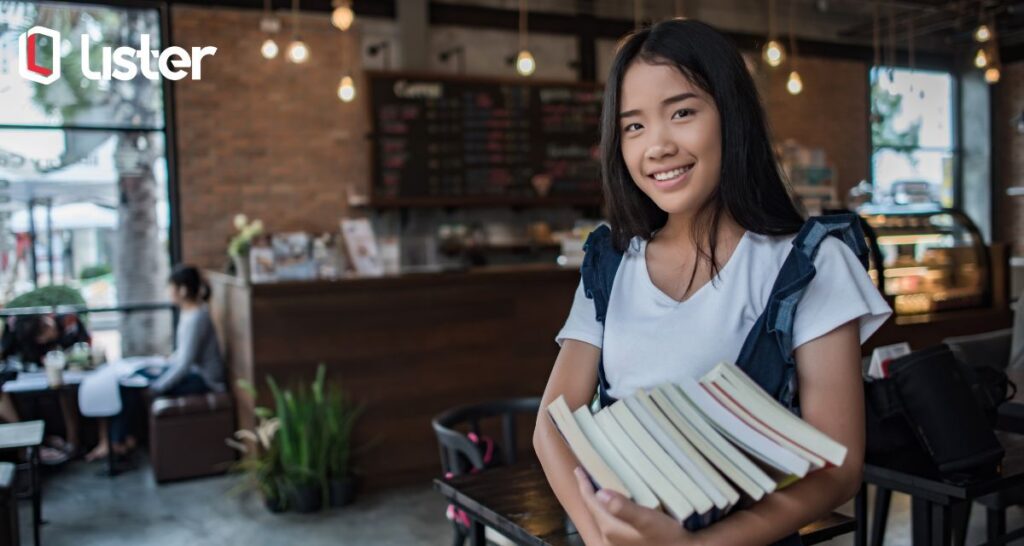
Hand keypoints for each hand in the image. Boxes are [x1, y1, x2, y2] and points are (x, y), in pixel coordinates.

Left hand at [574, 467, 696, 545]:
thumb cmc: (667, 537)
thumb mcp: (647, 520)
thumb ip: (622, 507)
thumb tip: (599, 492)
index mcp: (609, 528)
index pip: (590, 502)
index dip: (584, 484)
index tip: (578, 469)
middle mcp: (608, 538)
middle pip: (594, 510)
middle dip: (590, 492)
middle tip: (588, 474)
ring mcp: (617, 542)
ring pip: (602, 516)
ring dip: (600, 501)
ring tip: (600, 485)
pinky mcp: (627, 543)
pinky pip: (612, 522)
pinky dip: (610, 510)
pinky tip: (619, 504)